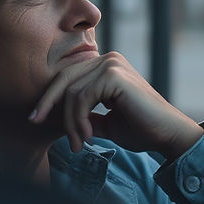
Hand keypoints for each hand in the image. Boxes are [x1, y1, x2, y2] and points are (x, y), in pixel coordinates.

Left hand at [29, 51, 203, 159]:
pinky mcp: (114, 75)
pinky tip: (88, 136)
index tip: (35, 118)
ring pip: (72, 92)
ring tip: (78, 143)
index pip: (68, 77)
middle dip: (47, 103)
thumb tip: (54, 119)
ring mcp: (112, 64)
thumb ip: (84, 117)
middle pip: (64, 79)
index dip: (49, 97)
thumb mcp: (105, 123)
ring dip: (70, 122)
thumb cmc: (141, 129)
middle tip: (35, 123)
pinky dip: (79, 119)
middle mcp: (108, 59)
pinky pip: (82, 97)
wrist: (168, 135)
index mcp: (106, 67)